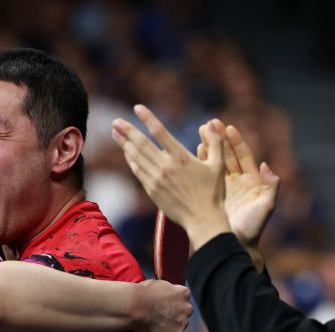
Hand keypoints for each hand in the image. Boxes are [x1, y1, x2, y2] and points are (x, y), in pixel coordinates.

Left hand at [112, 105, 231, 249]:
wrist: (202, 219)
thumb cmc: (213, 193)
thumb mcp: (218, 165)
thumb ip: (216, 142)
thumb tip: (213, 123)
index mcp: (181, 157)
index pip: (160, 132)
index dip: (147, 118)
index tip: (137, 108)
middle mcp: (166, 166)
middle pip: (141, 144)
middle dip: (127, 131)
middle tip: (116, 121)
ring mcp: (156, 179)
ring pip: (136, 157)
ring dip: (124, 143)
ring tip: (115, 133)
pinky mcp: (152, 190)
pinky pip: (137, 171)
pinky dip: (131, 160)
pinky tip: (127, 152)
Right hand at [131, 280, 192, 331]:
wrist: (134, 307)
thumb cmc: (142, 293)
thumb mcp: (159, 284)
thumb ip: (168, 290)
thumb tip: (167, 294)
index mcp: (184, 293)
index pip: (183, 299)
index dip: (173, 303)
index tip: (165, 306)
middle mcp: (187, 308)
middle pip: (184, 314)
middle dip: (175, 316)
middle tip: (160, 317)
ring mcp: (183, 323)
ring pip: (179, 327)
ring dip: (171, 327)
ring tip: (155, 326)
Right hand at [198, 122, 279, 248]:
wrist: (237, 245)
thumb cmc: (253, 229)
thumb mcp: (266, 208)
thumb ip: (271, 187)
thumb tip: (267, 167)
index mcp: (252, 181)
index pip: (243, 156)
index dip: (236, 142)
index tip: (228, 128)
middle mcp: (238, 182)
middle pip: (228, 155)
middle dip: (220, 139)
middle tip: (210, 124)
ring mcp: (225, 188)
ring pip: (216, 163)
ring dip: (210, 147)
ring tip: (201, 133)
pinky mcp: (213, 195)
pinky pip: (207, 175)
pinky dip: (202, 162)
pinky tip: (194, 152)